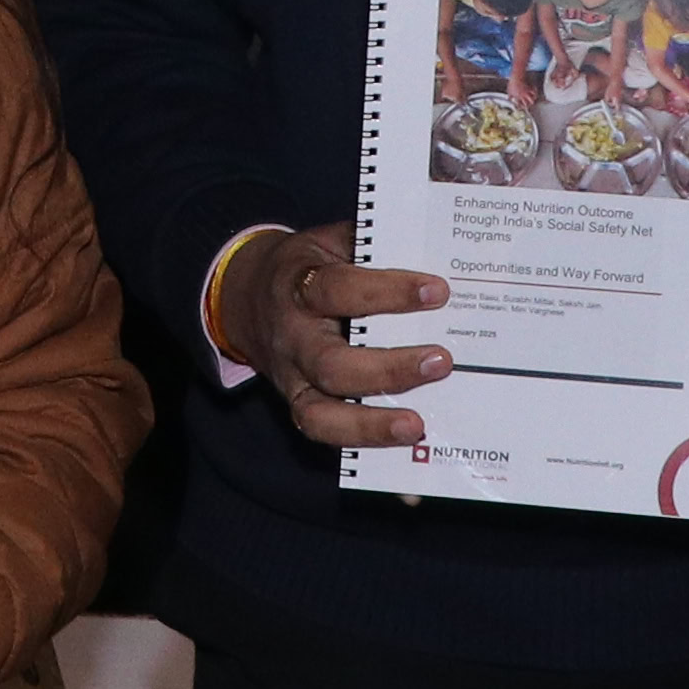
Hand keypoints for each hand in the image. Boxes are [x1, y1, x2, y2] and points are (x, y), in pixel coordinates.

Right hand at [214, 228, 452, 453]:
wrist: (247, 296)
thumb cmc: (308, 266)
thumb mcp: (331, 241)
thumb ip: (372, 244)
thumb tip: (436, 248)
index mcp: (298, 285)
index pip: (337, 289)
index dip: (386, 292)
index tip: (437, 291)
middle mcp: (292, 338)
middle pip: (331, 363)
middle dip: (388, 368)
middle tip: (441, 361)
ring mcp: (292, 378)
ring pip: (320, 412)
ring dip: (371, 422)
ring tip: (418, 423)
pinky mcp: (298, 405)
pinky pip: (324, 433)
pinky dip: (363, 443)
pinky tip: (405, 447)